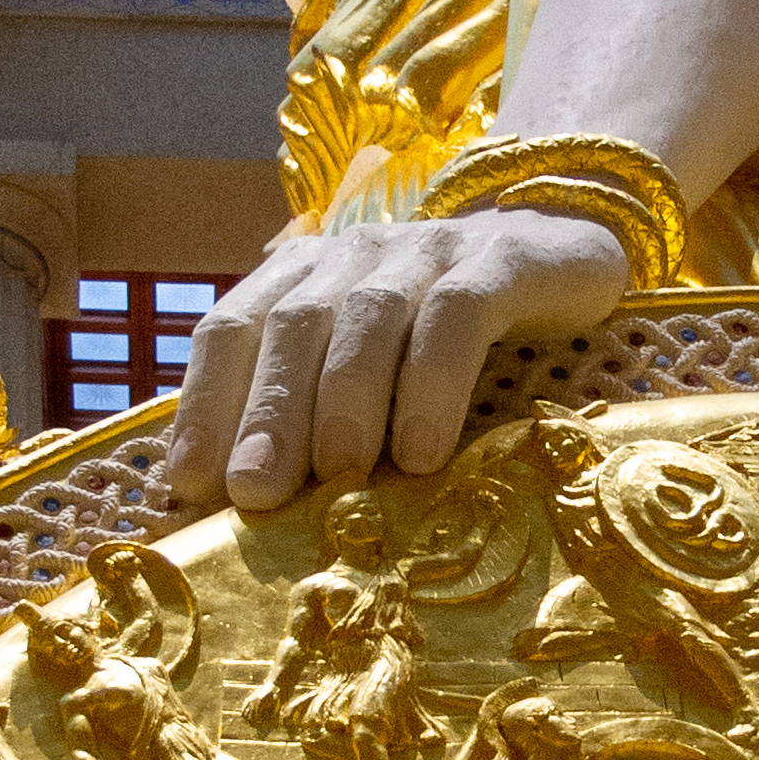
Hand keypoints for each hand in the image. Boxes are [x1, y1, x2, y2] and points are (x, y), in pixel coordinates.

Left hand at [162, 210, 631, 512]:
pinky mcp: (504, 260)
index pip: (233, 326)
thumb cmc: (448, 339)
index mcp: (306, 275)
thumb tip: (242, 511)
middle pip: (295, 322)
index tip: (192, 483)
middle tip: (257, 492)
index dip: (206, 402)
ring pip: (370, 314)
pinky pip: (459, 312)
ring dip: (348, 397)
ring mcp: (431, 249)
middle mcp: (358, 253)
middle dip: (270, 410)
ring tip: (342, 473)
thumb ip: (312, 418)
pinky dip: (435, 380)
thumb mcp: (372, 372)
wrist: (566, 252)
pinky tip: (425, 450)